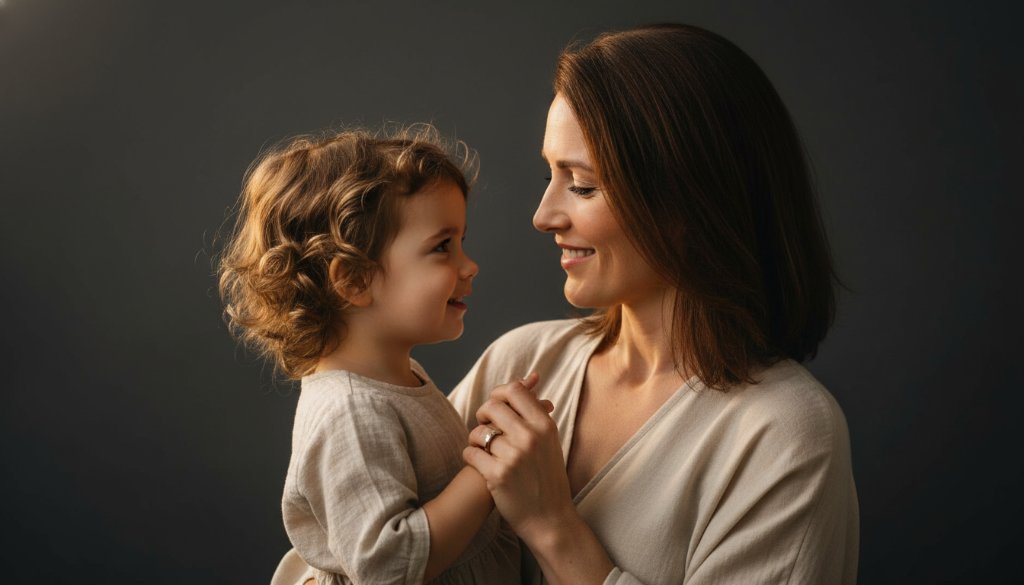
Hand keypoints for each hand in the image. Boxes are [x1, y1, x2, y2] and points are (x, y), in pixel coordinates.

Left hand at [463, 373, 574, 543]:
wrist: (550, 519)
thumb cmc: (547, 477)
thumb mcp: (549, 440)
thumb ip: (536, 409)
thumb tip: (529, 377)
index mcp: (545, 425)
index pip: (514, 391)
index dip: (498, 394)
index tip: (495, 406)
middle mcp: (530, 437)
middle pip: (491, 407)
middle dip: (483, 416)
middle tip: (485, 428)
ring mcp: (514, 456)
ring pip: (478, 432)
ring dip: (475, 440)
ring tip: (483, 449)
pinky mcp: (497, 475)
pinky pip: (470, 453)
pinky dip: (470, 457)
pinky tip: (478, 464)